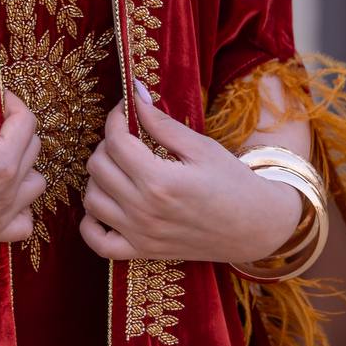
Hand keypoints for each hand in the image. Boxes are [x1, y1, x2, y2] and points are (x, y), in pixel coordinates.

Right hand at [0, 67, 47, 254]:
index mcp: (0, 164)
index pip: (26, 122)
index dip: (13, 103)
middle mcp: (9, 192)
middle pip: (33, 149)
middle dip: (17, 128)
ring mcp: (3, 216)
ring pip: (36, 184)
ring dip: (25, 166)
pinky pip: (25, 222)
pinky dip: (22, 206)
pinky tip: (2, 194)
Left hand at [79, 79, 302, 264]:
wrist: (255, 228)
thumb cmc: (233, 182)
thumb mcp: (201, 147)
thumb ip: (161, 123)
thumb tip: (134, 93)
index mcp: (160, 181)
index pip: (115, 140)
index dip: (116, 117)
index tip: (126, 108)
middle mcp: (144, 211)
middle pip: (97, 167)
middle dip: (107, 144)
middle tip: (128, 137)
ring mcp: (141, 235)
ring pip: (91, 199)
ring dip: (99, 178)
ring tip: (121, 168)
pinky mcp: (142, 252)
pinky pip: (97, 242)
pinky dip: (90, 223)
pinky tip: (107, 204)